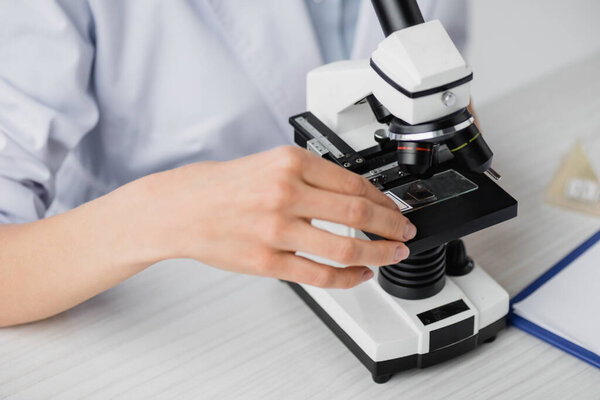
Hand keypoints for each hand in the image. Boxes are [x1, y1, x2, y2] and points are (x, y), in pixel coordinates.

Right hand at [134, 146, 416, 288]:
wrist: (181, 208)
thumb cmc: (223, 186)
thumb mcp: (269, 164)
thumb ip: (312, 178)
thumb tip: (357, 198)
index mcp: (290, 162)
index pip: (354, 182)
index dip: (384, 200)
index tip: (396, 208)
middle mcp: (285, 193)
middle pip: (357, 213)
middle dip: (392, 226)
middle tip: (406, 233)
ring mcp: (276, 229)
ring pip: (344, 247)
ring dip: (379, 253)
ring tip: (392, 255)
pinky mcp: (267, 261)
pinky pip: (320, 275)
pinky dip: (348, 278)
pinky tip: (360, 275)